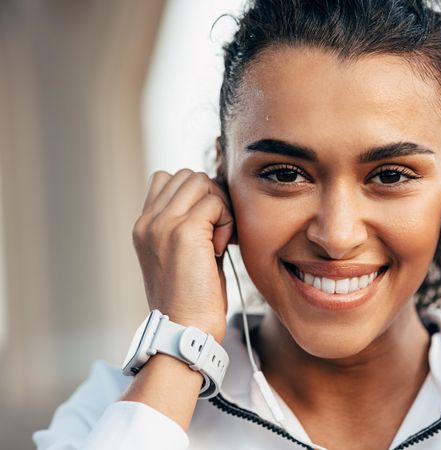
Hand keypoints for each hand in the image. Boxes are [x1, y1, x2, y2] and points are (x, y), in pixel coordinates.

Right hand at [132, 169, 234, 341]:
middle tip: (218, 231)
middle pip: (187, 175)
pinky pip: (215, 202)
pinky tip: (222, 248)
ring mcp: (163, 224)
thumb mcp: (183, 255)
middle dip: (210, 197)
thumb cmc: (191, 299)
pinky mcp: (184, 232)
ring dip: (219, 205)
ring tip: (219, 239)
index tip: (207, 226)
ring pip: (200, 181)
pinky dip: (226, 221)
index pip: (166, 179)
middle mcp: (148, 221)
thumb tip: (214, 201)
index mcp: (144, 227)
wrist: (185, 331)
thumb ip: (190, 226)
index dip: (194, 195)